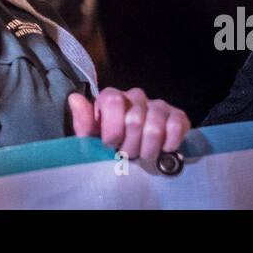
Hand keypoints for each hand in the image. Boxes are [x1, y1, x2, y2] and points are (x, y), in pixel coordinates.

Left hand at [68, 88, 190, 160]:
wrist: (140, 155)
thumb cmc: (113, 145)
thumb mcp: (91, 138)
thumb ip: (83, 121)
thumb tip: (74, 99)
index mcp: (112, 98)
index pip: (112, 100)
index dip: (112, 128)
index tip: (110, 144)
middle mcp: (136, 96)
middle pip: (134, 120)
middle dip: (130, 146)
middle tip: (127, 155)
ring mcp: (158, 105)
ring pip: (154, 127)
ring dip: (148, 150)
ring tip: (144, 155)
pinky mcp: (177, 116)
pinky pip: (176, 126)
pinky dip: (169, 144)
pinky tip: (163, 149)